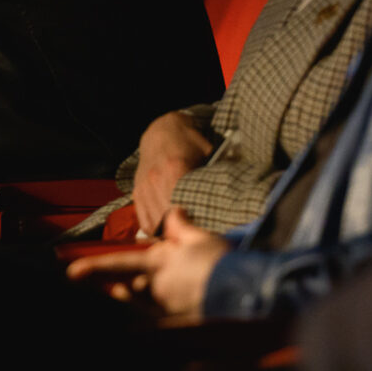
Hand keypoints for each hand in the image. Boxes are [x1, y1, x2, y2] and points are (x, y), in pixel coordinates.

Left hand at [66, 208, 228, 317]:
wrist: (245, 293)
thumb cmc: (222, 263)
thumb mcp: (201, 237)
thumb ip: (181, 226)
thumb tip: (174, 211)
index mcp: (158, 263)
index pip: (119, 262)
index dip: (93, 267)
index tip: (71, 273)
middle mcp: (157, 288)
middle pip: (133, 286)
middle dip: (130, 282)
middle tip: (134, 279)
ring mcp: (167, 308)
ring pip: (146, 300)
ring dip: (143, 295)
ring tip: (146, 288)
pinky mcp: (179, 322)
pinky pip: (161, 315)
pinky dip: (160, 309)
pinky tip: (169, 306)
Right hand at [132, 111, 215, 234]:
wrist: (161, 132)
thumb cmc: (188, 143)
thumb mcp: (208, 152)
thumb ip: (216, 174)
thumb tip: (235, 196)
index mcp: (175, 168)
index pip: (184, 206)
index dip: (196, 224)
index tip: (208, 231)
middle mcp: (156, 179)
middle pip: (169, 219)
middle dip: (183, 232)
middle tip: (198, 238)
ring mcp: (144, 187)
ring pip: (155, 224)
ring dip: (169, 234)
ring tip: (184, 238)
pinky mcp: (137, 192)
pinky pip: (144, 221)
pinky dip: (155, 231)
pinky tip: (168, 232)